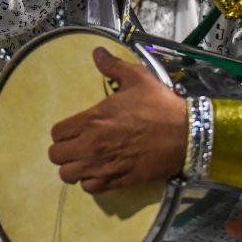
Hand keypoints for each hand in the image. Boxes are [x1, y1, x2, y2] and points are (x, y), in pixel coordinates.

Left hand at [48, 47, 187, 192]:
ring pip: (68, 176)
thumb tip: (97, 52)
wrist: (186, 135)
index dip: (63, 132)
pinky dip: (91, 182)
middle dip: (64, 151)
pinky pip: (89, 188)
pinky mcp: (118, 181)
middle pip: (56, 156)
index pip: (57, 133)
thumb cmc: (159, 105)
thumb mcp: (137, 78)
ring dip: (75, 168)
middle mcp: (91, 145)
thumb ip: (113, 66)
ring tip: (86, 161)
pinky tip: (100, 172)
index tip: (74, 129)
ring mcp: (103, 165)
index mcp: (92, 119)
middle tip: (78, 146)